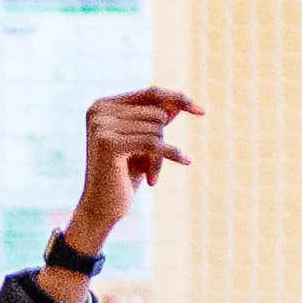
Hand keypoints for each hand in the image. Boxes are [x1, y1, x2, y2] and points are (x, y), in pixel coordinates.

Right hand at [49, 88, 199, 272]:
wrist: (100, 209)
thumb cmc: (123, 175)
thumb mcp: (142, 144)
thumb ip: (155, 121)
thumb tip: (180, 102)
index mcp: (103, 105)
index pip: (150, 93)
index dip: (178, 98)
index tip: (202, 111)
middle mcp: (99, 111)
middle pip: (156, 113)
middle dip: (163, 140)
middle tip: (153, 166)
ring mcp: (102, 126)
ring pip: (157, 129)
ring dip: (160, 155)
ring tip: (150, 175)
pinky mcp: (109, 144)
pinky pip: (154, 143)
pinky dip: (172, 153)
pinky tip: (187, 161)